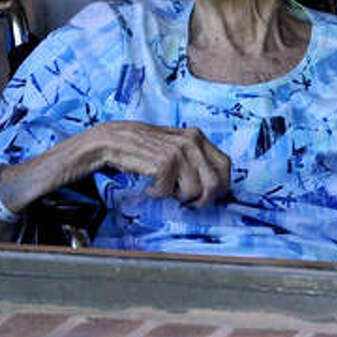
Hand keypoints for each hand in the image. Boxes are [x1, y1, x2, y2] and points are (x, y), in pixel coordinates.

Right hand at [95, 121, 230, 206]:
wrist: (112, 141)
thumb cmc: (142, 147)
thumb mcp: (174, 145)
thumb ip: (194, 158)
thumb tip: (216, 185)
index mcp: (196, 136)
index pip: (225, 165)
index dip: (221, 185)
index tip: (208, 195)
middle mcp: (190, 142)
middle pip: (215, 183)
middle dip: (202, 199)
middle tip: (186, 201)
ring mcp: (178, 152)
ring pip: (193, 192)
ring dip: (176, 196)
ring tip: (163, 187)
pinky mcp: (163, 163)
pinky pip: (168, 192)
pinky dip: (157, 193)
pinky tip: (149, 185)